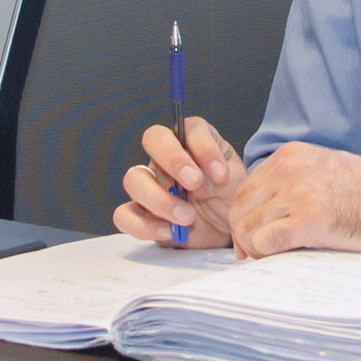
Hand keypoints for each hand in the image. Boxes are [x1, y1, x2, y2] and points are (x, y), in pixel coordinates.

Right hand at [113, 115, 243, 246]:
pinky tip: (171, 233)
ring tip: (189, 218)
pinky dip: (145, 226)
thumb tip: (196, 183)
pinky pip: (125, 215)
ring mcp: (150, 185)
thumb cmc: (230, 198)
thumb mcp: (236, 183)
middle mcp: (165, 158)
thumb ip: (218, 176)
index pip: (186, 128)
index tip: (221, 175)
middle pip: (153, 139)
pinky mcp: (141, 214)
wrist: (226, 230)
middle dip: (174, 161)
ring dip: (160, 199)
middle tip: (196, 185)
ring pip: (134, 179)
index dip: (203, 148)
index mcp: (191, 141)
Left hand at [224, 143, 360, 257]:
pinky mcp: (309, 219)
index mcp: (291, 155)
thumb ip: (295, 183)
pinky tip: (281, 260)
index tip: (254, 238)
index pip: (245, 188)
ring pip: (248, 227)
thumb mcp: (326, 171)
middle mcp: (289, 169)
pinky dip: (266, 255)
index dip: (245, 217)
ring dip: (255, 249)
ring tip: (272, 259)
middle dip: (243, 235)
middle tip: (254, 255)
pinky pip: (265, 242)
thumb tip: (267, 214)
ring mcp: (298, 193)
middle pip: (240, 208)